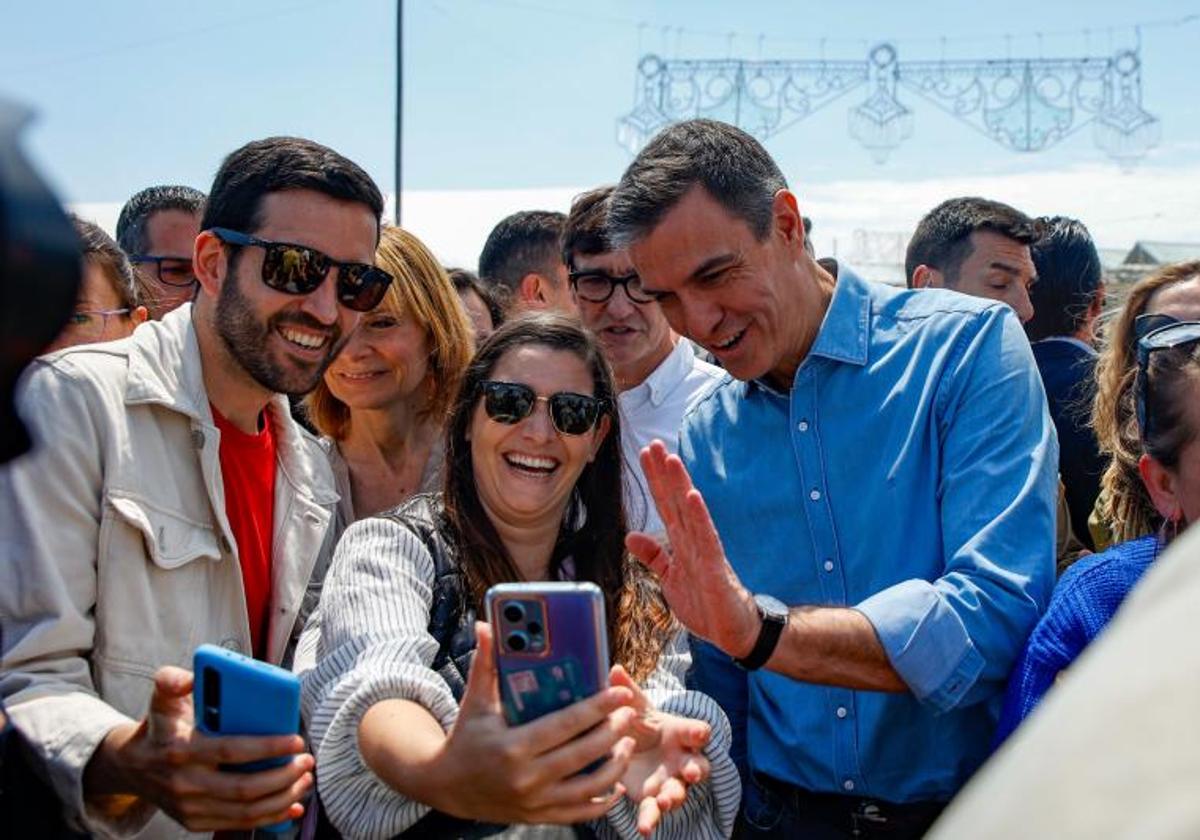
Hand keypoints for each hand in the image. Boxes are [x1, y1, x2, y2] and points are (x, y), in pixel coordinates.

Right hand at [83, 666, 312, 830]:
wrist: (130, 766)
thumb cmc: (160, 727)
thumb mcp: (162, 700)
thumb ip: (171, 681)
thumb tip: (189, 677)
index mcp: (180, 749)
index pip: (230, 750)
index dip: (267, 747)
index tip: (295, 740)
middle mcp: (184, 783)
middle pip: (243, 788)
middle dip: (283, 776)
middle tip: (307, 760)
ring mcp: (189, 807)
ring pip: (245, 811)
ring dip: (282, 798)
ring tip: (304, 779)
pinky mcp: (194, 821)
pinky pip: (238, 824)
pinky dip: (270, 817)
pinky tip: (292, 804)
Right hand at [427, 622, 639, 824]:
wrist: (446, 786)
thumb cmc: (465, 736)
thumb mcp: (475, 701)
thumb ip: (484, 664)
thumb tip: (485, 625)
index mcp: (512, 746)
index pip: (564, 725)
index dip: (597, 708)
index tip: (620, 693)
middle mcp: (525, 777)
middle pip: (583, 755)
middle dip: (613, 733)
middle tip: (629, 713)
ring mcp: (533, 801)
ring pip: (587, 787)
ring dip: (614, 767)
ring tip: (627, 744)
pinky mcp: (537, 816)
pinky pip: (578, 812)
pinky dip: (602, 801)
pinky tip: (616, 785)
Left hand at [608, 666, 710, 835]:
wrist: (633, 746)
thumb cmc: (640, 721)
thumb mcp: (634, 706)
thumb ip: (626, 691)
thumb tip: (614, 669)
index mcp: (679, 732)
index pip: (697, 731)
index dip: (699, 731)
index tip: (699, 732)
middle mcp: (681, 758)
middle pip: (698, 765)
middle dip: (696, 769)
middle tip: (689, 771)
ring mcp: (670, 780)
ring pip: (679, 791)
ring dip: (674, 797)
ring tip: (664, 801)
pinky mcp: (654, 798)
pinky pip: (656, 811)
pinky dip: (651, 819)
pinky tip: (644, 829)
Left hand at [626, 440, 760, 657]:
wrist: (733, 631)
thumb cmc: (706, 604)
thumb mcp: (670, 578)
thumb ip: (654, 556)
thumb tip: (631, 535)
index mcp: (682, 543)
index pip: (667, 505)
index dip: (656, 480)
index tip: (646, 455)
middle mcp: (694, 541)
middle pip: (677, 501)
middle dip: (665, 473)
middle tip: (655, 444)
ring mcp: (706, 552)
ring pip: (691, 513)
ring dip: (681, 485)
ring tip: (672, 460)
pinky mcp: (716, 568)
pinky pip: (706, 538)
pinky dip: (699, 517)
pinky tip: (693, 497)